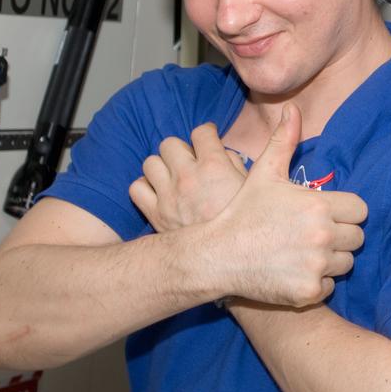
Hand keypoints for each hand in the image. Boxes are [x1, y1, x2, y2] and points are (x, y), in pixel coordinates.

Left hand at [130, 124, 246, 231]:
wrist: (228, 260)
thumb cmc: (247, 224)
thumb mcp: (254, 188)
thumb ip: (237, 165)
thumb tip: (225, 154)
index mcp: (215, 166)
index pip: (201, 131)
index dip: (207, 133)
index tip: (209, 138)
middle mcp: (188, 176)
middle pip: (169, 143)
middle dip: (181, 148)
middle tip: (190, 159)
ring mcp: (168, 195)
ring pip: (150, 162)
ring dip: (161, 166)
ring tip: (174, 175)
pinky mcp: (155, 214)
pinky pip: (136, 188)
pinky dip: (145, 187)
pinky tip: (159, 192)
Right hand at [202, 104, 367, 306]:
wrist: (216, 255)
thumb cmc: (242, 212)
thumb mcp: (263, 173)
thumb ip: (284, 140)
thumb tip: (292, 108)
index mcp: (319, 205)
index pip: (360, 210)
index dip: (345, 212)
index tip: (325, 215)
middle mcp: (323, 235)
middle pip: (357, 237)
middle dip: (340, 236)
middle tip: (312, 236)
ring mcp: (316, 265)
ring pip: (346, 263)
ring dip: (330, 260)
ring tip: (302, 253)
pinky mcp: (308, 291)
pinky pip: (331, 287)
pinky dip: (317, 283)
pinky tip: (294, 273)